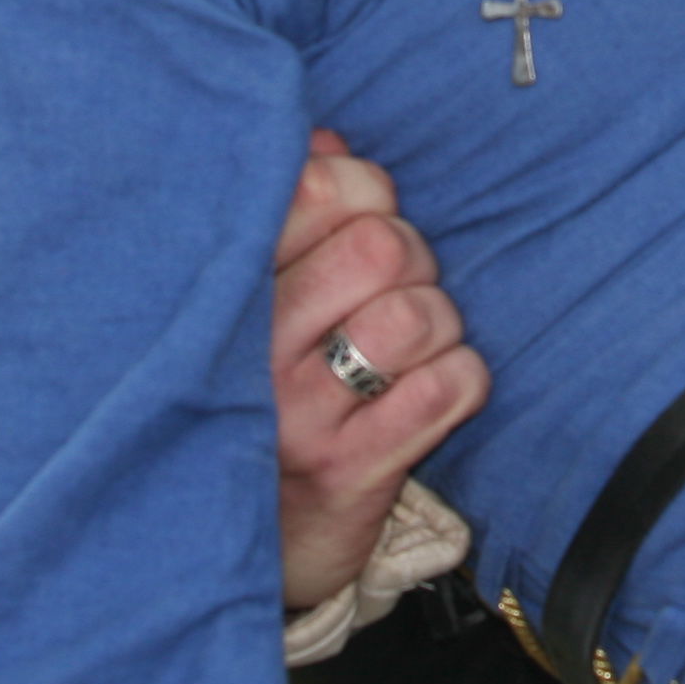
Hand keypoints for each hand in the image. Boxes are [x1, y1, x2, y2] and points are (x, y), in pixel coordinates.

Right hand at [272, 129, 489, 608]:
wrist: (240, 544)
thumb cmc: (258, 392)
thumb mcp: (248, 302)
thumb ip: (285, 212)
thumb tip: (328, 139)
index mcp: (223, 292)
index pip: (315, 189)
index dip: (365, 190)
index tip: (361, 220)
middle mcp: (249, 351)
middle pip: (379, 247)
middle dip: (411, 257)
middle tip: (392, 291)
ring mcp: (297, 416)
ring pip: (418, 313)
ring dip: (437, 322)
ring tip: (410, 346)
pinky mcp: (349, 473)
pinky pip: (448, 387)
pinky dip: (461, 379)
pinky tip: (430, 393)